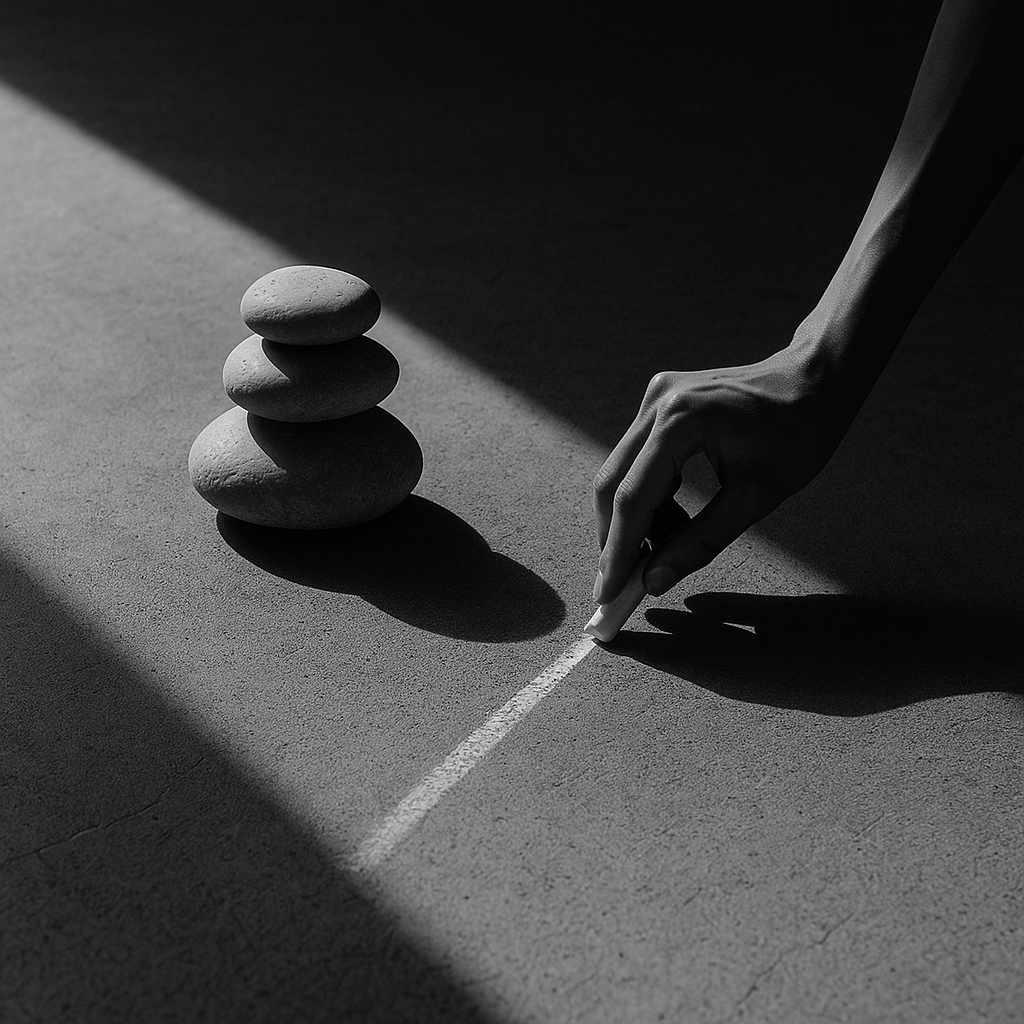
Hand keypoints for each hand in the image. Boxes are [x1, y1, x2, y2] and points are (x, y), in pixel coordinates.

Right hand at [592, 343, 851, 602]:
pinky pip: (636, 457)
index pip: (632, 498)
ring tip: (668, 545)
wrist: (815, 380)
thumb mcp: (755, 498)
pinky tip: (674, 516)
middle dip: (615, 537)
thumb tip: (655, 580)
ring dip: (634, 517)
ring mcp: (655, 399)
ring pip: (620, 472)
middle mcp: (658, 404)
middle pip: (612, 483)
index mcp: (681, 422)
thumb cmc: (799, 435)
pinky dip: (647, 494)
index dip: (618, 550)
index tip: (608, 592)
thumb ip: (701, 541)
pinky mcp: (659, 402)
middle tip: (623, 582)